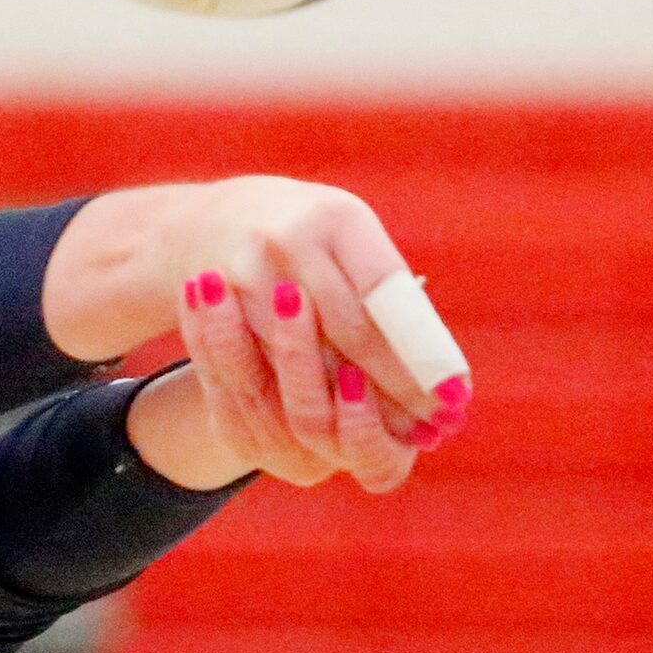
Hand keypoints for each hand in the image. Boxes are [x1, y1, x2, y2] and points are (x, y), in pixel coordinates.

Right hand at [43, 179, 463, 418]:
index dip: (420, 352)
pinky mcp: (217, 311)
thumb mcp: (346, 243)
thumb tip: (438, 368)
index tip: (456, 394)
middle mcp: (289, 240)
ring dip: (354, 404)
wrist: (197, 225)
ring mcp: (246, 274)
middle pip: (350, 330)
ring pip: (308, 358)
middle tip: (434, 426)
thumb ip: (388, 294)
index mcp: (336, 217)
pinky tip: (339, 424)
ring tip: (395, 435)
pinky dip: (309, 400)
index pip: (388, 297)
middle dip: (394, 385)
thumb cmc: (302, 236)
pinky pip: (270, 369)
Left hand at [177, 271, 429, 491]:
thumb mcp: (396, 354)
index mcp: (384, 459)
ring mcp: (274, 456)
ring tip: (218, 279)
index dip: (364, 407)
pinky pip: (211, 382)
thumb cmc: (366, 351)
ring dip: (231, 332)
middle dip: (298, 351)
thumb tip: (408, 293)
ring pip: (249, 391)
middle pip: (309, 417)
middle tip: (288, 293)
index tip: (354, 359)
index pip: (370, 449)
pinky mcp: (233, 434)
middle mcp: (323, 465)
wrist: (292, 386)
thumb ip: (399, 337)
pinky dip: (201, 333)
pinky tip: (194, 291)